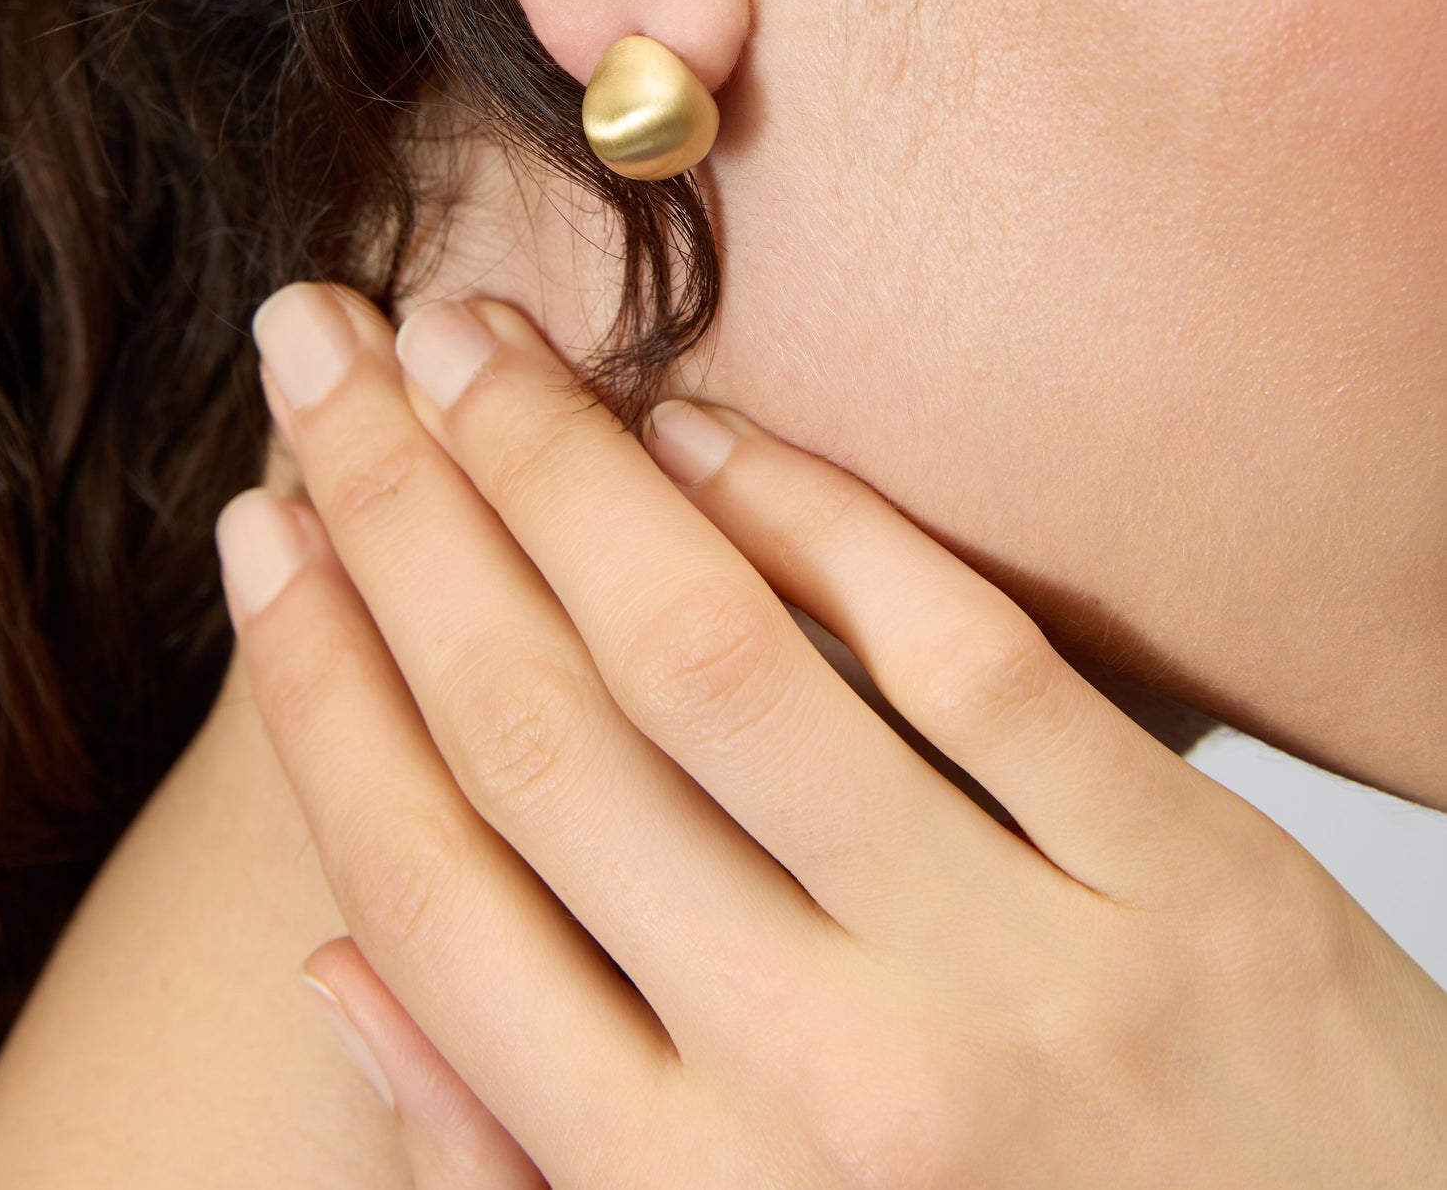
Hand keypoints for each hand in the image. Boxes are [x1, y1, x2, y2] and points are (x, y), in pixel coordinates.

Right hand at [218, 284, 1446, 1187]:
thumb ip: (528, 1156)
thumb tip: (338, 970)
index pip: (438, 891)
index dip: (322, 686)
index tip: (260, 530)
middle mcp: (828, 1089)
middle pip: (541, 737)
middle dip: (399, 516)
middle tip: (318, 353)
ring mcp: (1015, 971)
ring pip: (718, 664)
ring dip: (562, 473)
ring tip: (465, 341)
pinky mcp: (1189, 881)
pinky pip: (961, 651)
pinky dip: (815, 515)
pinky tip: (704, 425)